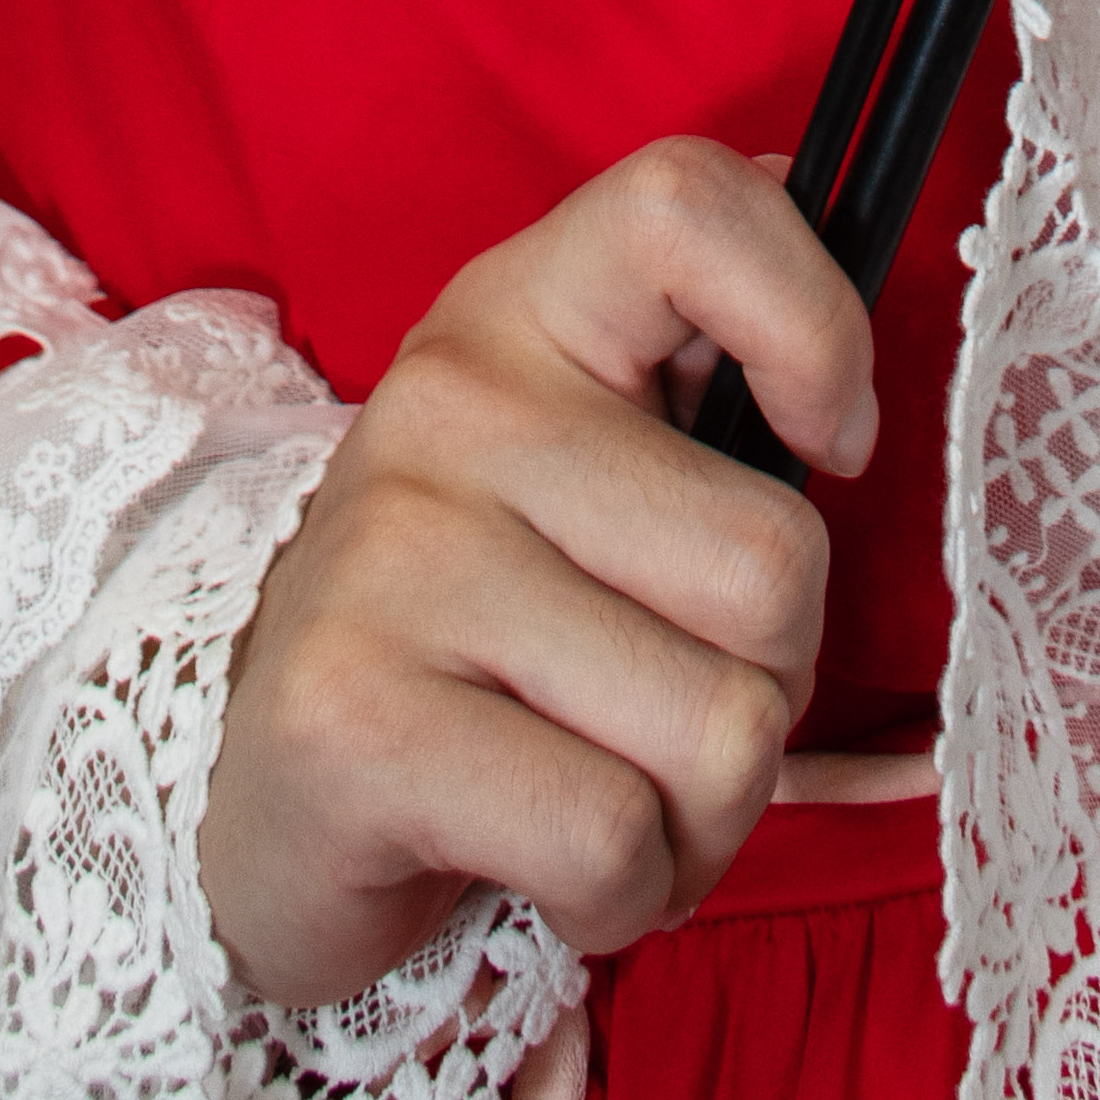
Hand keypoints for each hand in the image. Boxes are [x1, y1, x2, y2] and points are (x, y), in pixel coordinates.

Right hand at [201, 140, 871, 1011]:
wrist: (263, 792)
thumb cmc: (486, 628)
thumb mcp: (588, 464)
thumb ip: (711, 383)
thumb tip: (836, 296)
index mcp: (523, 306)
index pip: (688, 207)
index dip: (812, 322)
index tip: (827, 444)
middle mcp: (453, 402)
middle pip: (770, 561)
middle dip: (773, 684)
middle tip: (674, 703)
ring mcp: (397, 557)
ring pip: (720, 725)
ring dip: (705, 815)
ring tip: (616, 794)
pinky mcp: (356, 718)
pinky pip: (612, 836)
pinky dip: (627, 892)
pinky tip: (556, 866)